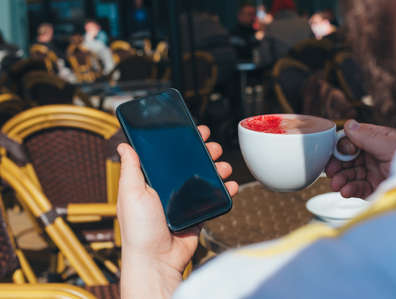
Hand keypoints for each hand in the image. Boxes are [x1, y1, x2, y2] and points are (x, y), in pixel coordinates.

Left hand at [117, 125, 238, 298]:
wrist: (157, 259)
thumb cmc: (139, 229)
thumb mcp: (131, 193)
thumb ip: (130, 168)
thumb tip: (124, 145)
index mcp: (151, 180)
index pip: (169, 154)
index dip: (181, 140)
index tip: (193, 130)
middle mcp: (168, 188)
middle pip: (191, 163)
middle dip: (204, 152)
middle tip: (212, 146)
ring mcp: (185, 200)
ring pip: (205, 177)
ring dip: (217, 168)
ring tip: (223, 166)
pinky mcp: (198, 212)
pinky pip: (214, 197)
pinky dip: (225, 190)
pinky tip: (230, 185)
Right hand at [325, 120, 395, 197]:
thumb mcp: (387, 143)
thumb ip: (366, 135)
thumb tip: (349, 124)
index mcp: (376, 141)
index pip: (351, 141)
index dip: (342, 147)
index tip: (341, 152)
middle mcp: (372, 156)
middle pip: (346, 159)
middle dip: (337, 166)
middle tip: (330, 171)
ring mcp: (372, 173)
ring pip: (348, 175)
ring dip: (340, 179)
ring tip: (337, 184)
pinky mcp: (372, 188)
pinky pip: (355, 188)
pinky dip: (348, 190)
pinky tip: (345, 191)